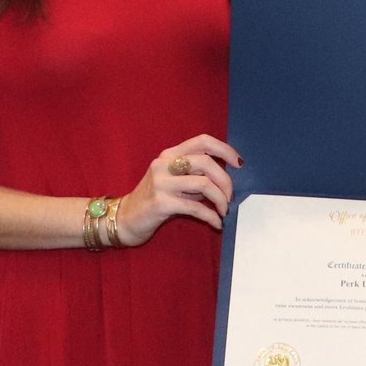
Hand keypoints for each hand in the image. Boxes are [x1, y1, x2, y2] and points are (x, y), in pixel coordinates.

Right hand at [115, 135, 238, 243]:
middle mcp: (164, 163)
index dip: (224, 149)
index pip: (202, 141)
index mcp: (170, 154)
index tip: (239, 164)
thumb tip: (225, 181)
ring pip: (203, 184)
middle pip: (206, 162)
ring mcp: (161, 182)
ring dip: (220, 199)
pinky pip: (195, 208)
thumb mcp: (175, 182)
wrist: (126, 218)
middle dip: (225, 181)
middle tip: (229, 197)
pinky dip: (211, 216)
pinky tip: (216, 223)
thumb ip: (195, 177)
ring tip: (223, 210)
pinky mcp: (161, 202)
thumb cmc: (155, 200)